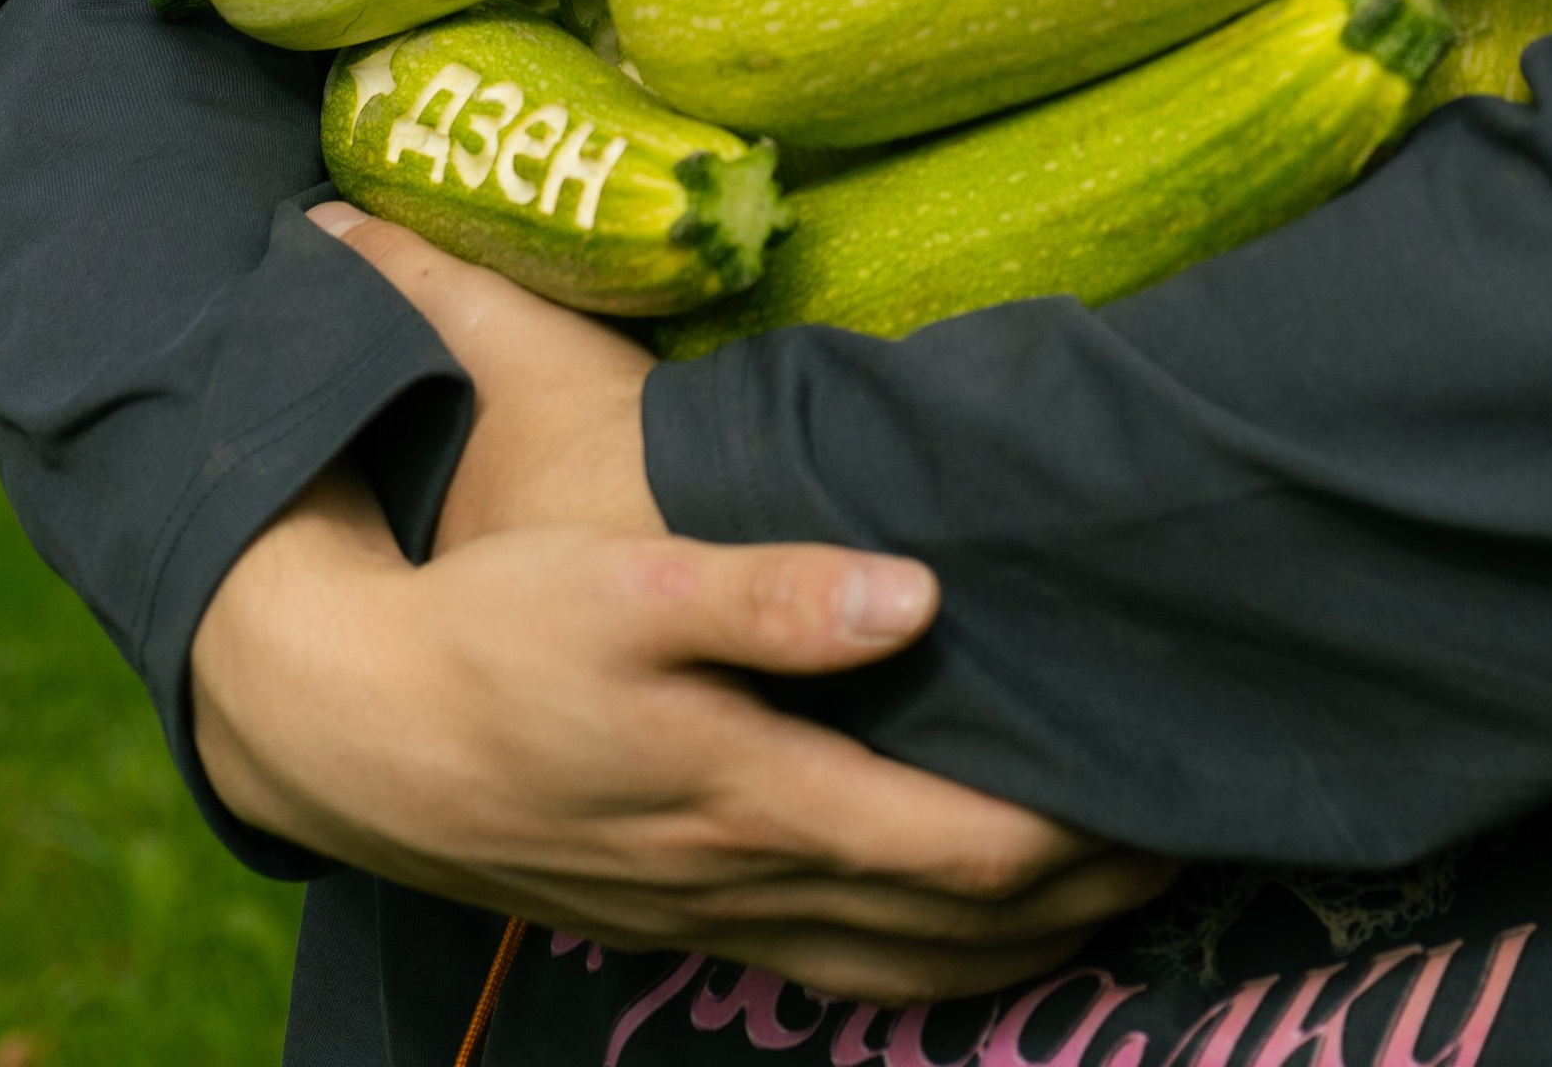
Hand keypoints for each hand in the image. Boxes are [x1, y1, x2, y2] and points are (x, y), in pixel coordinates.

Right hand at [187, 217, 1172, 992]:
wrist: (358, 728)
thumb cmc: (500, 634)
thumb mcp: (631, 584)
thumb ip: (776, 594)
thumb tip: (919, 595)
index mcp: (755, 796)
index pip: (962, 846)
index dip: (1078, 834)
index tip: (1170, 785)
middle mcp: (749, 877)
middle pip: (956, 923)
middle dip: (1084, 895)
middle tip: (1193, 837)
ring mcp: (712, 912)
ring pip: (901, 966)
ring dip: (1019, 947)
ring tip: (1117, 896)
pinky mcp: (678, 912)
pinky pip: (838, 968)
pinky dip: (927, 963)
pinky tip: (961, 933)